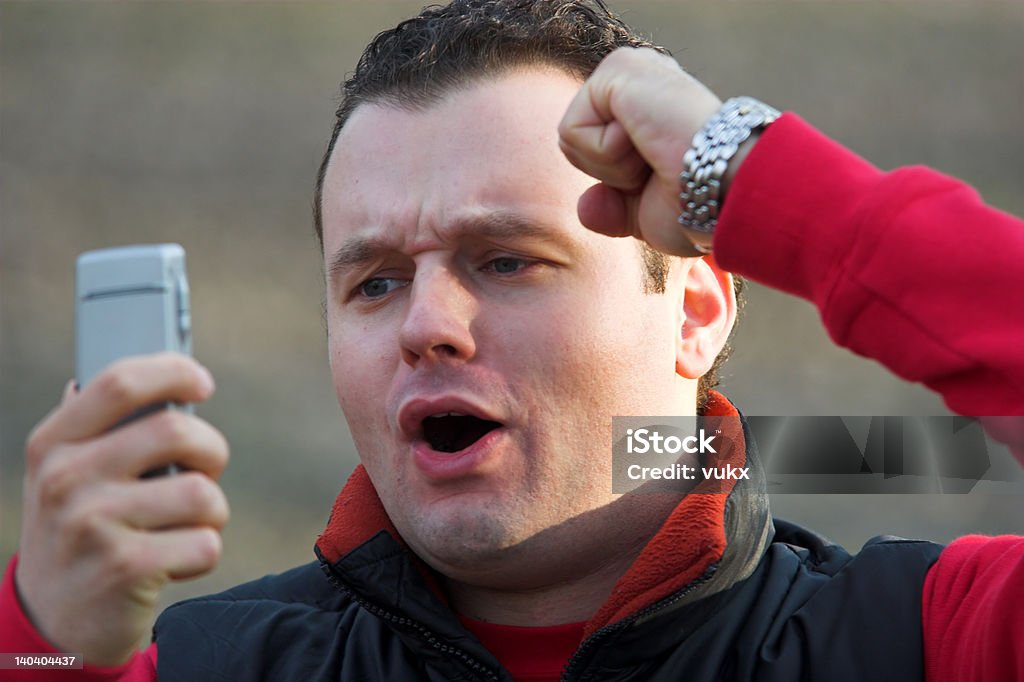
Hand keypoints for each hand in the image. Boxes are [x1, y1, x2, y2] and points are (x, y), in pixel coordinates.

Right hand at [15, 353, 229, 665]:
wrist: (52, 621)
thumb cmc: (76, 531)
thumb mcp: (64, 475)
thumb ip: (96, 425)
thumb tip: (149, 373)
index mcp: (53, 444)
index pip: (120, 382)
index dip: (174, 372)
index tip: (202, 384)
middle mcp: (66, 479)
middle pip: (176, 431)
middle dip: (211, 451)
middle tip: (205, 471)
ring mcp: (93, 524)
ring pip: (202, 492)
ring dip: (212, 512)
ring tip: (185, 524)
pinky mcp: (126, 568)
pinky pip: (206, 542)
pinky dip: (205, 552)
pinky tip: (175, 560)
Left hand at [558, 46, 725, 256]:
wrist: (724, 193)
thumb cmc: (702, 206)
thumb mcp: (646, 215)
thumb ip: (612, 209)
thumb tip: (585, 207)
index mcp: (649, 107)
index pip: (591, 153)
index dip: (618, 184)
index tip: (665, 181)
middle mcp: (639, 81)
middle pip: (576, 147)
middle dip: (610, 176)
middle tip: (659, 170)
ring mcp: (630, 69)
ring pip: (570, 139)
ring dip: (610, 167)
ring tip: (655, 155)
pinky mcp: (618, 68)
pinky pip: (570, 130)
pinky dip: (605, 154)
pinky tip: (647, 141)